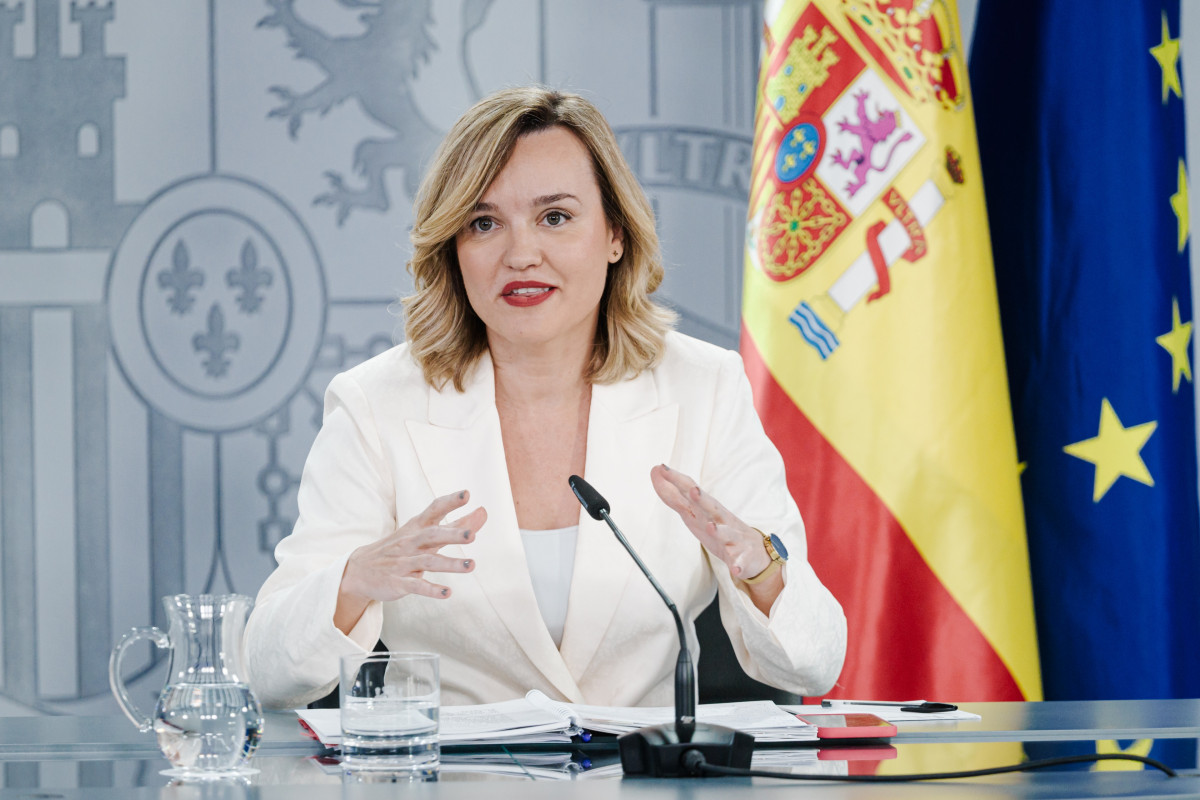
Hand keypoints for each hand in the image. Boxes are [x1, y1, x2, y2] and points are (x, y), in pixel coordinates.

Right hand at [334, 491, 486, 632]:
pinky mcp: (399, 582)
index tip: (466, 494)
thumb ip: (457, 525)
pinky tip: (448, 593)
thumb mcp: (425, 534)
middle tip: (472, 535)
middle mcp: (411, 543)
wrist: (359, 570)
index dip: (450, 502)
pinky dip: (432, 590)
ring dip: (450, 564)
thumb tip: (484, 511)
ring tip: (471, 565)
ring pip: (428, 562)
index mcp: (417, 528)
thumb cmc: (401, 548)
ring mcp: (404, 563)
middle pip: (433, 536)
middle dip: (452, 535)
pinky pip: (416, 586)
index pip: (434, 510)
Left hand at [649, 464, 770, 580]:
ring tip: (711, 527)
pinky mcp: (742, 558)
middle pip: (711, 507)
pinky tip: (735, 568)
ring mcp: (733, 538)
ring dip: (719, 530)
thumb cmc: (719, 528)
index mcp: (708, 509)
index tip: (661, 468)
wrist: (754, 552)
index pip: (692, 491)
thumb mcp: (693, 512)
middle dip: (702, 499)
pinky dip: (738, 564)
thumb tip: (655, 472)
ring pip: (727, 534)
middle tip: (693, 491)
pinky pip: (740, 562)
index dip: (677, 481)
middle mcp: (721, 520)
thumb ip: (674, 496)